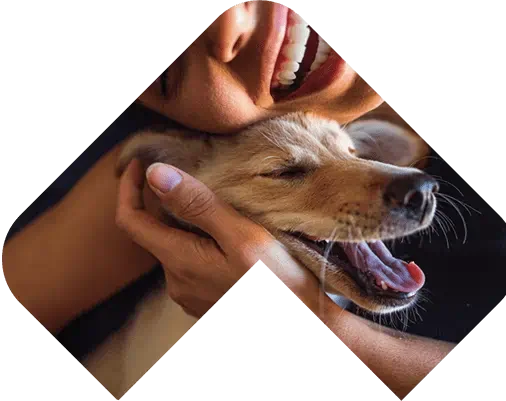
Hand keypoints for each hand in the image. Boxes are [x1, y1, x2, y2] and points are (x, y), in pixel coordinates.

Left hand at [115, 159, 321, 317]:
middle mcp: (175, 281)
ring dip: (187, 223)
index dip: (129, 188)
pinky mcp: (203, 300)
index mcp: (179, 261)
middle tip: (197, 177)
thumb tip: (156, 173)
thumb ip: (197, 205)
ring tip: (218, 204)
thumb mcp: (241, 235)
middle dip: (168, 203)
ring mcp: (188, 294)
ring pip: (175, 246)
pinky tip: (226, 235)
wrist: (303, 324)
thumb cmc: (279, 281)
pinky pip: (190, 262)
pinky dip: (199, 241)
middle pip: (155, 232)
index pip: (130, 220)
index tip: (142, 163)